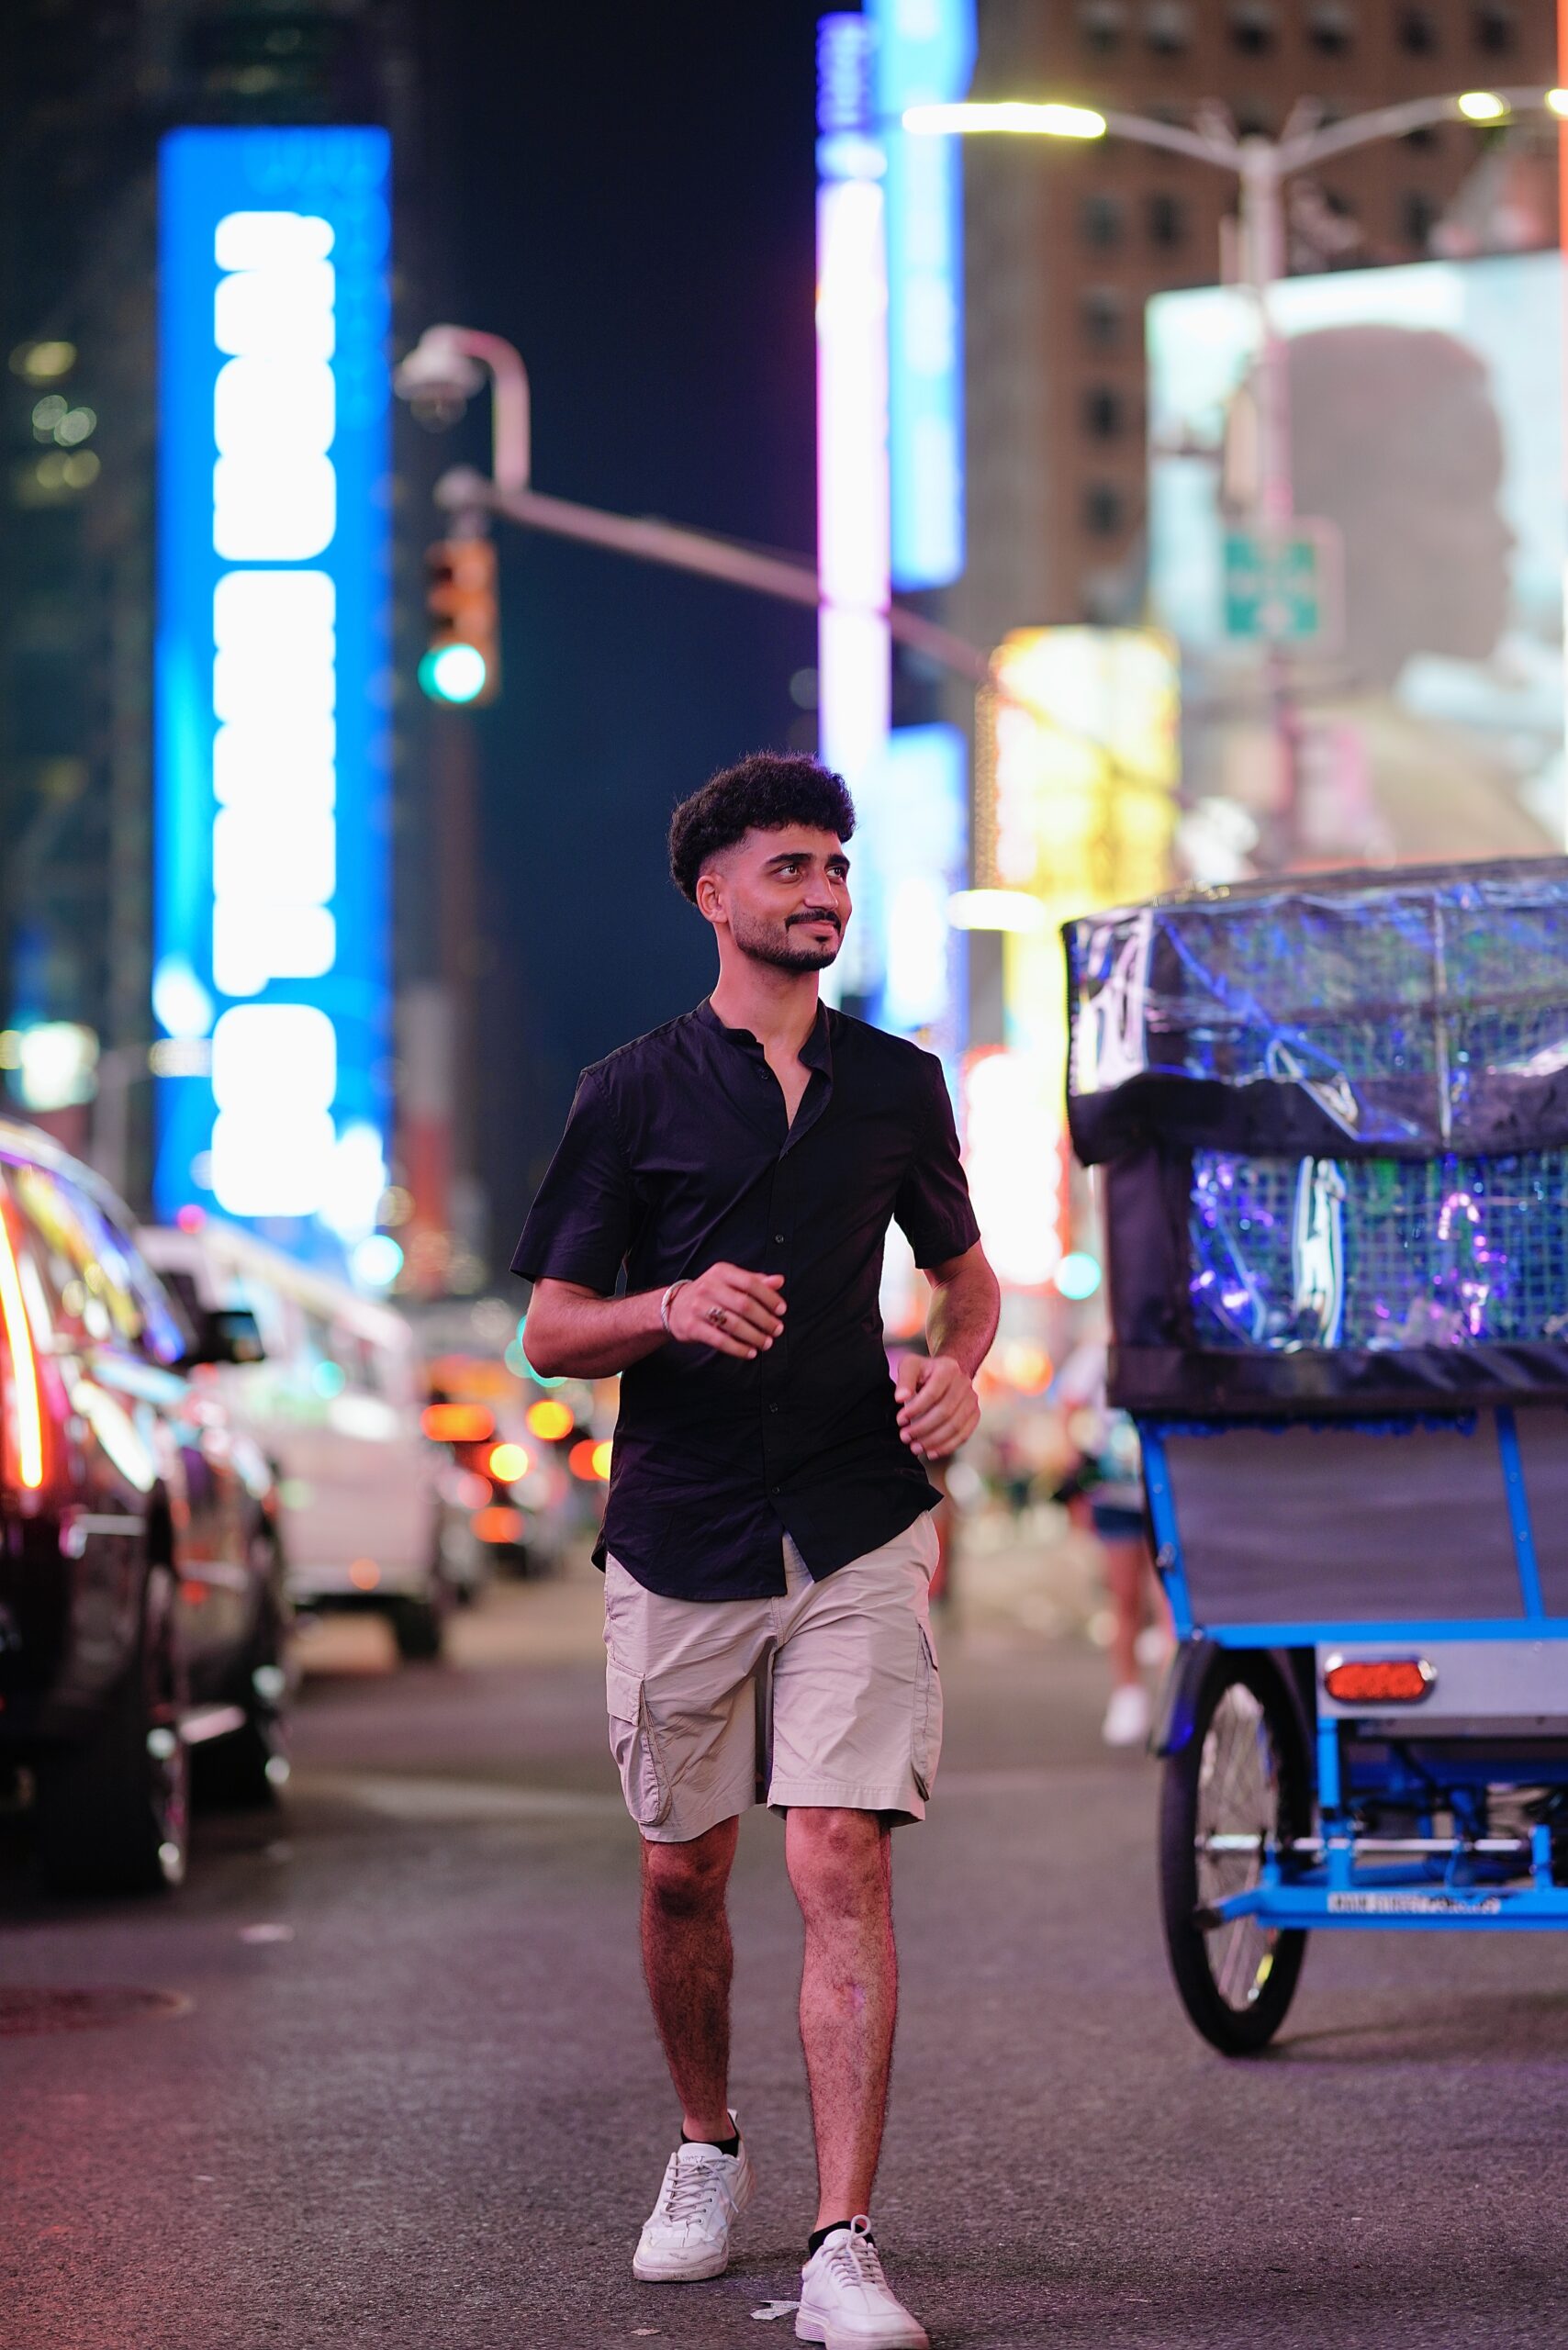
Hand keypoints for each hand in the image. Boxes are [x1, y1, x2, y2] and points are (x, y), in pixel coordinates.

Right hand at [668, 1264, 785, 1359]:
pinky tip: (750, 1352)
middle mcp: (708, 1287)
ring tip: (766, 1343)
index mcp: (721, 1272)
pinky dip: (738, 1348)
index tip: (781, 1310)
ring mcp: (698, 1307)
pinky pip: (720, 1340)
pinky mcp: (692, 1327)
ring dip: (754, 1336)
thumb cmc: (710, 1293)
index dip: (769, 1297)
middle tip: (777, 1330)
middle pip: (744, 1304)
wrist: (674, 1306)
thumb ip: (755, 1281)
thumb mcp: (730, 1281)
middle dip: (764, 1320)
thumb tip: (779, 1281)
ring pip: (733, 1324)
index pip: (750, 1282)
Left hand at [895, 1353, 978, 1460]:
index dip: (915, 1409)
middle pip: (945, 1412)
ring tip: (915, 1447)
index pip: (932, 1393)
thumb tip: (900, 1398)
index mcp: (948, 1368)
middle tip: (905, 1437)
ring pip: (955, 1426)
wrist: (946, 1373)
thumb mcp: (910, 1366)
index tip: (900, 1420)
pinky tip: (932, 1452)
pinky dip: (947, 1446)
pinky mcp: (975, 1414)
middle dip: (922, 1428)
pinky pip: (964, 1434)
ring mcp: (972, 1399)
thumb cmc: (925, 1371)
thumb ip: (904, 1380)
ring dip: (934, 1441)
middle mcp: (964, 1383)